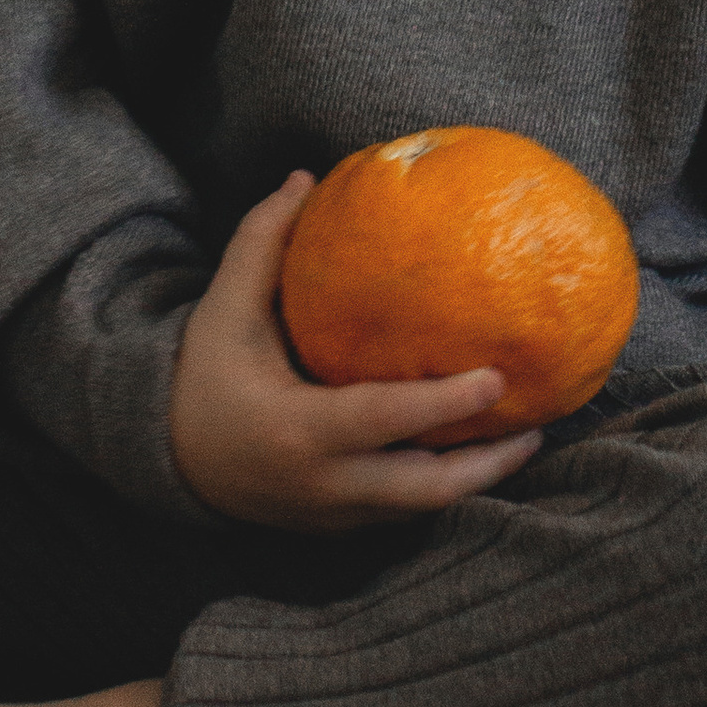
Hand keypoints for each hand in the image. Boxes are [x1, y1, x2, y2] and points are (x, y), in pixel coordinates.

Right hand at [168, 174, 546, 530]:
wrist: (168, 459)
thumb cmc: (202, 376)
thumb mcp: (223, 309)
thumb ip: (260, 243)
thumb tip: (305, 176)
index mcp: (297, 431)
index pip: (383, 420)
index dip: (443, 404)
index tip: (496, 378)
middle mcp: (323, 485)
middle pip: (424, 490)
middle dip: (488, 464)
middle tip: (538, 421)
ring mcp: (333, 517)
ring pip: (422, 509)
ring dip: (477, 478)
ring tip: (527, 435)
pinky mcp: (339, 530)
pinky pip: (404, 513)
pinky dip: (444, 486)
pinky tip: (478, 451)